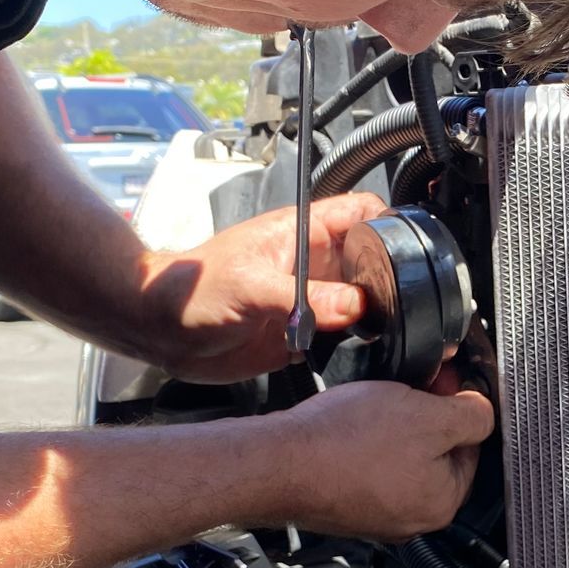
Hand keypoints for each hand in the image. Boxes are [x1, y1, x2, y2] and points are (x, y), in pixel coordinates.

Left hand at [138, 193, 387, 381]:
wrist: (161, 329)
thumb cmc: (192, 289)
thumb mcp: (251, 285)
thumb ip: (304, 296)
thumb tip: (356, 306)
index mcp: (304, 233)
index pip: (363, 211)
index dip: (389, 224)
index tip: (407, 252)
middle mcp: (315, 264)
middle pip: (374, 260)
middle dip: (393, 280)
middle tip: (405, 306)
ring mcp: (312, 299)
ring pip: (364, 302)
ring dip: (379, 319)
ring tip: (390, 335)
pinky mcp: (305, 334)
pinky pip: (345, 338)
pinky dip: (359, 348)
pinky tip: (363, 356)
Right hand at [265, 382, 494, 540]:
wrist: (278, 462)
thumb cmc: (347, 444)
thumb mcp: (428, 417)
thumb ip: (471, 416)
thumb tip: (484, 411)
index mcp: (442, 503)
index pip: (471, 447)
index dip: (458, 407)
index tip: (443, 382)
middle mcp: (412, 518)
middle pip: (435, 453)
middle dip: (424, 417)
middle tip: (406, 389)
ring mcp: (375, 514)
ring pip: (400, 458)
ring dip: (393, 427)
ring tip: (374, 406)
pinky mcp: (344, 503)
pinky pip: (367, 466)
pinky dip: (362, 442)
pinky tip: (350, 426)